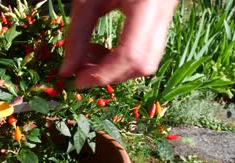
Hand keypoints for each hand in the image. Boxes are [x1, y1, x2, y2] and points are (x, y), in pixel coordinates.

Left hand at [60, 0, 177, 87]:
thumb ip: (76, 36)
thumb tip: (66, 72)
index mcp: (147, 3)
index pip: (130, 54)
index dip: (103, 74)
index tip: (77, 82)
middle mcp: (164, 11)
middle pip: (143, 63)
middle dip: (110, 74)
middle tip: (81, 72)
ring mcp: (167, 16)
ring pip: (147, 61)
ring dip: (115, 68)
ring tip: (88, 56)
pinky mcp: (162, 20)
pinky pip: (146, 51)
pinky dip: (120, 58)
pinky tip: (100, 48)